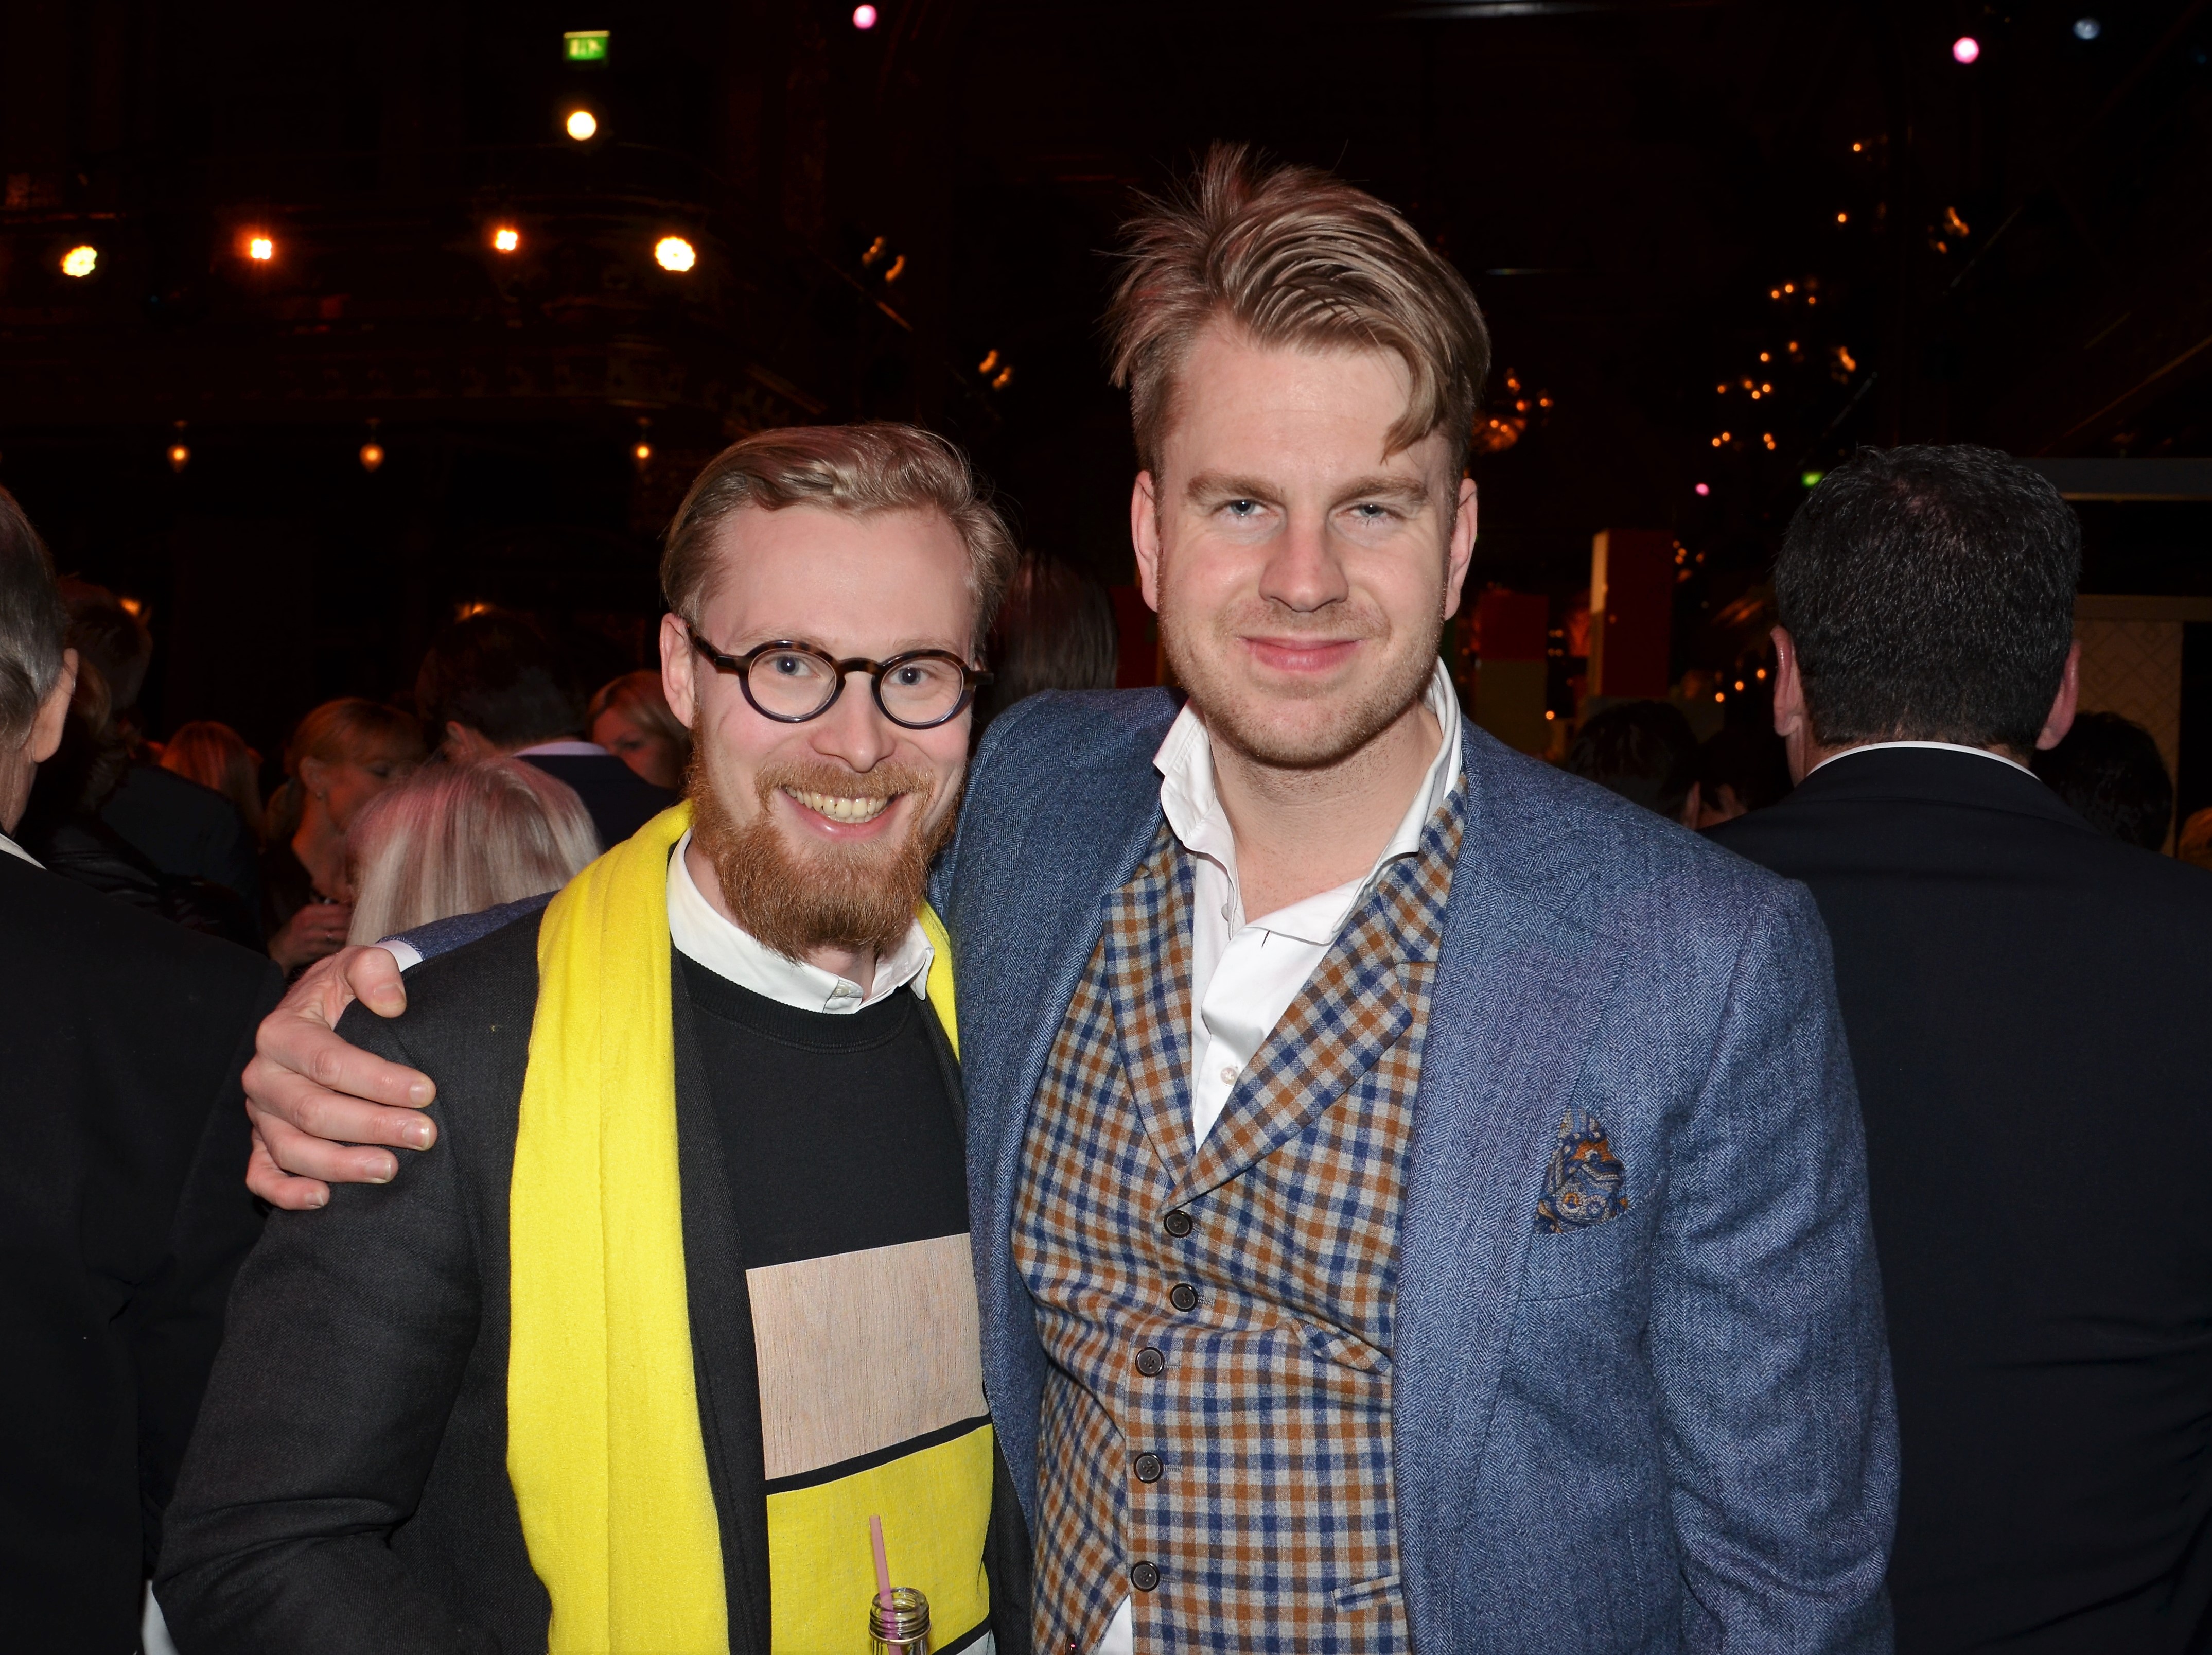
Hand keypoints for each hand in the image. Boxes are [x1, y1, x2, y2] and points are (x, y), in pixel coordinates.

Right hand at [243, 944, 435, 1210]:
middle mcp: (263, 1075)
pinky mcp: (262, 1141)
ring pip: (291, 1149)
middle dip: (372, 1126)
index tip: (426, 1091)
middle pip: (313, 1111)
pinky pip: (261, 1174)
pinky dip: (285, 1193)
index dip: (378, 1080)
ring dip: (340, 1165)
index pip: (329, 1062)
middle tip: (424, 1135)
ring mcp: (261, 1113)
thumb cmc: (347, 991)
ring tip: (389, 1169)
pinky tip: (322, 1200)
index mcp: (281, 1032)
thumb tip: (393, 1003)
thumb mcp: (360, 964)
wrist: (325, 1008)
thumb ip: (375, 971)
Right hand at [267, 899, 356, 973]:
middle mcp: (309, 922)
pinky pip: (335, 948)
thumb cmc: (297, 931)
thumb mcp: (306, 916)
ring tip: (359, 935)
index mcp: (309, 911)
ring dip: (351, 936)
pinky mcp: (313, 951)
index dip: (353, 911)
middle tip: (365, 925)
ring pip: (341, 935)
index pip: (339, 908)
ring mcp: (311, 938)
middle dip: (355, 924)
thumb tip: (351, 906)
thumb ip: (326, 911)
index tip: (363, 913)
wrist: (279, 951)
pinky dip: (343, 947)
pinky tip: (347, 946)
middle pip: (342, 921)